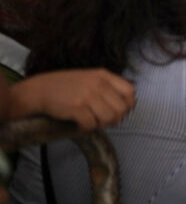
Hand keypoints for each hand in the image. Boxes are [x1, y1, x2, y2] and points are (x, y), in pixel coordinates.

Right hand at [12, 69, 134, 130]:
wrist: (38, 90)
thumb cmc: (65, 86)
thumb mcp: (89, 79)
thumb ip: (107, 87)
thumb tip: (126, 105)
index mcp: (103, 75)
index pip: (130, 91)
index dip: (128, 105)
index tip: (120, 111)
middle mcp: (98, 84)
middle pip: (121, 109)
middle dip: (114, 119)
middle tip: (102, 120)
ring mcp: (88, 96)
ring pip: (109, 118)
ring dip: (101, 124)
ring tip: (90, 122)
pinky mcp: (76, 108)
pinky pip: (91, 125)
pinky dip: (86, 128)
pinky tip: (79, 125)